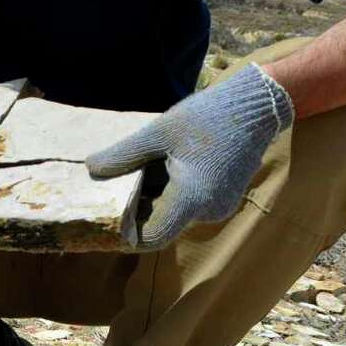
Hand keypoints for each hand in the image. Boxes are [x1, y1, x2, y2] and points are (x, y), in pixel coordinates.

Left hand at [85, 63, 293, 252]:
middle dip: (137, 210)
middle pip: (161, 223)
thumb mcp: (158, 132)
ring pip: (174, 212)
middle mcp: (207, 211)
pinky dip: (171, 191)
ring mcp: (218, 207)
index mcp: (191, 198)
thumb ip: (124, 155)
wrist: (254, 109)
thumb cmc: (206, 118)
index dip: (128, 234)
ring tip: (137, 170)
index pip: (153, 236)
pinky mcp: (222, 199)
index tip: (105, 221)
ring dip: (154, 198)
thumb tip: (91, 169)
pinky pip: (188, 204)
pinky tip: (160, 165)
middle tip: (112, 189)